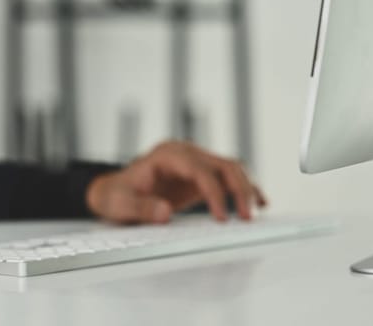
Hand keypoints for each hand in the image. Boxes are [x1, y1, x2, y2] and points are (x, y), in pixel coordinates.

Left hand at [86, 141, 266, 223]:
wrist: (113, 191)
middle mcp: (185, 154)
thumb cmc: (116, 195)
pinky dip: (244, 189)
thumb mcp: (120, 204)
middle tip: (247, 218)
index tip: (221, 218)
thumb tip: (164, 213)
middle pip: (223, 164)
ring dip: (246, 189)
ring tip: (254, 214)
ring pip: (231, 168)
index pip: (200, 169)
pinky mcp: (200, 175)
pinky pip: (228, 178)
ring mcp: (194, 162)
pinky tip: (259, 202)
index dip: (214, 193)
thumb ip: (140, 208)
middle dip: (240, 189)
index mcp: (167, 155)